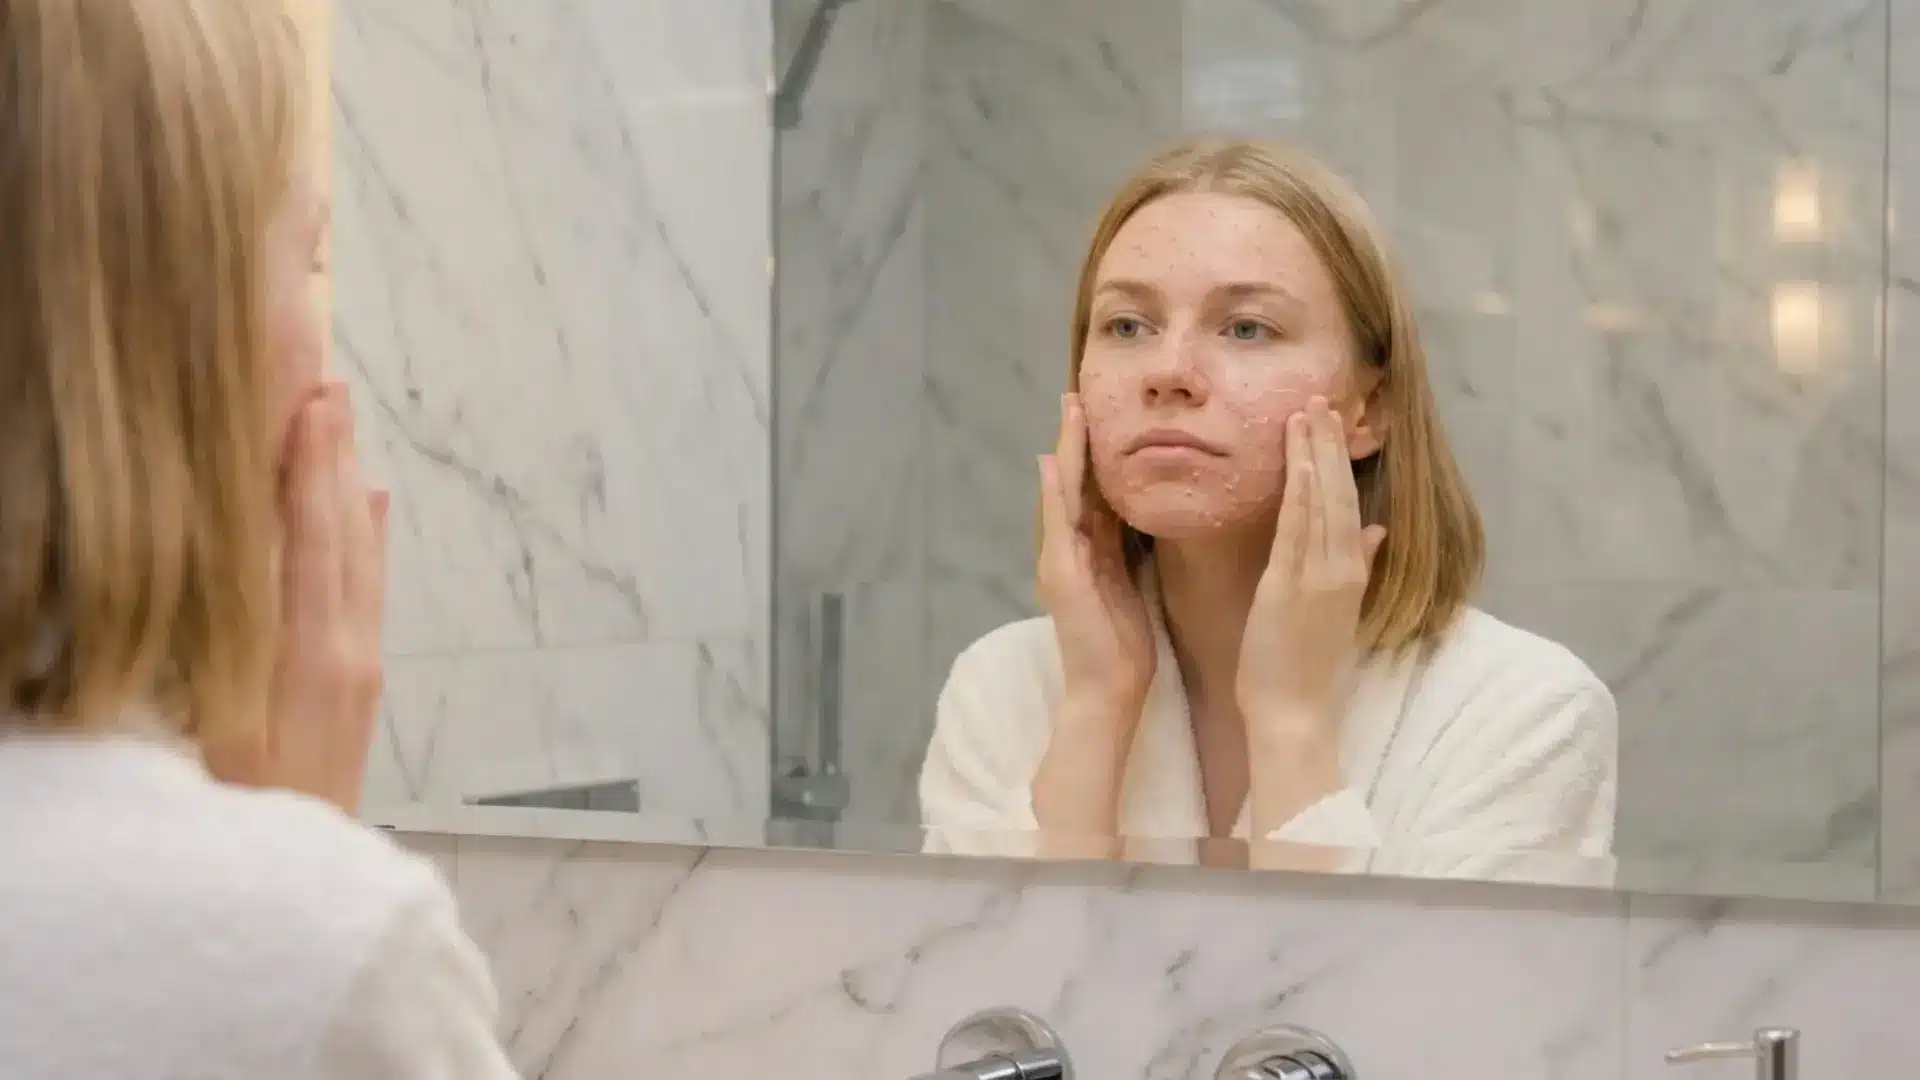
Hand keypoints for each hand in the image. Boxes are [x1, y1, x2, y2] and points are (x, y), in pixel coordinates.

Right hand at [206, 383, 389, 814]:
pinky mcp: (360, 686)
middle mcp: (349, 652)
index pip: (313, 538)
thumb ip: (224, 654)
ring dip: (348, 486)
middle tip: (327, 380)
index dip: (308, 466)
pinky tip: (368, 506)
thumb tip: (222, 572)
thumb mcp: (218, 735)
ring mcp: (360, 668)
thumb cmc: (239, 820)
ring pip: (360, 555)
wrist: (296, 900)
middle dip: (333, 457)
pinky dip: (365, 539)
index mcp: (313, 656)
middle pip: (344, 533)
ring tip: (341, 424)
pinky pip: (366, 591)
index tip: (308, 397)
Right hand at [1037, 392, 1155, 712]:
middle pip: (1075, 482)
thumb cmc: (1125, 647)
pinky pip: (1058, 525)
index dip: (1098, 452)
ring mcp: (1061, 560)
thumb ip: (1131, 550)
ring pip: (1064, 493)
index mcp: (1094, 550)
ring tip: (1069, 411)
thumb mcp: (1133, 586)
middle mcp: (1071, 549)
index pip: (1096, 490)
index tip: (1105, 414)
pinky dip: (1054, 493)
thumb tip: (1142, 518)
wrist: (1108, 692)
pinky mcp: (1061, 576)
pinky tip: (1051, 463)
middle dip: (1077, 439)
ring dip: (1065, 451)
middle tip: (1078, 395)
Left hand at [1236, 397, 1384, 721]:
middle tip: (1321, 398)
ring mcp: (1317, 576)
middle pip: (1339, 494)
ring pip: (1321, 503)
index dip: (1340, 460)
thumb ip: (1360, 567)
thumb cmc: (1307, 667)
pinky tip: (1299, 461)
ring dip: (1314, 455)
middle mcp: (1340, 568)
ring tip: (1307, 412)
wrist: (1295, 713)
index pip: (1348, 504)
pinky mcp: (1289, 586)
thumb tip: (1376, 530)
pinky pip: (1296, 529)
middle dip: (1329, 444)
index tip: (1332, 421)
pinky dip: (1300, 492)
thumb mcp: (1340, 611)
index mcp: (1350, 572)